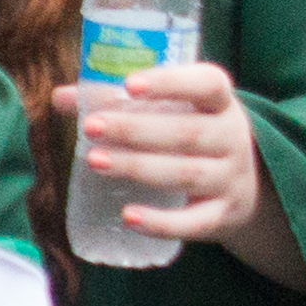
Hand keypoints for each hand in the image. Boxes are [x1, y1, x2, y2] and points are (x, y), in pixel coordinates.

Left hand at [55, 59, 283, 265]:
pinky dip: (162, 222)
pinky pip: (195, 222)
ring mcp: (230, 179)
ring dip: (138, 167)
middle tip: (90, 127)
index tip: (130, 83)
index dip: (171, 82)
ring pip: (186, 174)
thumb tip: (61, 97)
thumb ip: (119, 102)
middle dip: (135, 130)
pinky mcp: (223, 215)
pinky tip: (128, 217)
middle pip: (187, 133)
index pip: (208, 84)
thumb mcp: (173, 113)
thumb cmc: (192, 138)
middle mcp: (232, 138)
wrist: (244, 190)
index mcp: (220, 104)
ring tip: (95, 161)